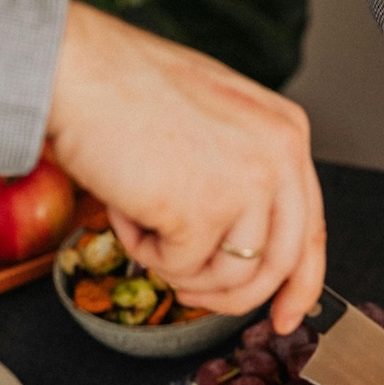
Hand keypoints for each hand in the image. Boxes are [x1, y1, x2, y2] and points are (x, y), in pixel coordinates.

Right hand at [46, 2, 323, 332]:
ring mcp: (247, 184)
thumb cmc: (123, 87)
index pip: (310, 230)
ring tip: (145, 223)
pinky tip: (127, 209)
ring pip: (230, 277)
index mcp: (287, 132)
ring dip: (180, 268)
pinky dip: (145, 251)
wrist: (73, 68)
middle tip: (195, 298)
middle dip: (235, 298)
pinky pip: (181, 269)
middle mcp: (280, 156)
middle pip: (280, 265)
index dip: (300, 285)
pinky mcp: (205, 210)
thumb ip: (245, 175)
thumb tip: (247, 247)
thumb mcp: (214, 123)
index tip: (285, 316)